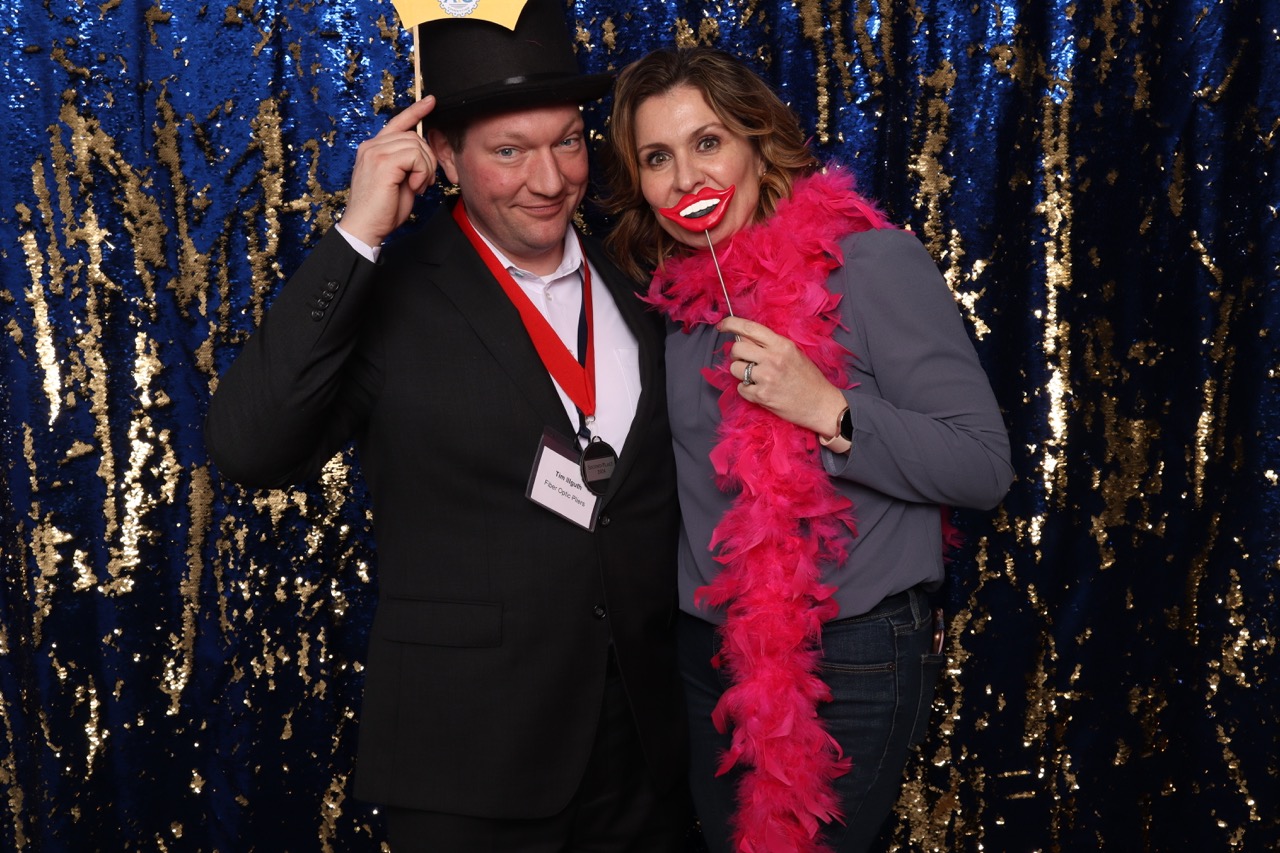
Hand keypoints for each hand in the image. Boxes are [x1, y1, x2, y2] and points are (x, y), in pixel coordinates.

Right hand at [340, 95, 438, 246]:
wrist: (365, 228)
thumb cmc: (382, 211)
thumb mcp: (399, 181)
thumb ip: (408, 164)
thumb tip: (424, 154)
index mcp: (373, 149)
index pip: (396, 123)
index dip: (415, 111)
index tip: (431, 101)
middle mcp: (371, 146)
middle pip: (414, 136)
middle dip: (427, 159)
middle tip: (423, 182)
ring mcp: (375, 152)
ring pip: (417, 145)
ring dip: (425, 168)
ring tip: (417, 186)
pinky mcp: (382, 162)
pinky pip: (416, 156)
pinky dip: (422, 173)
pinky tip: (415, 187)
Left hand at [717, 315, 847, 436]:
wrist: (821, 405)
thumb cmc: (808, 378)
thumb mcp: (793, 353)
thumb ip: (770, 345)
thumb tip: (744, 338)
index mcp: (781, 345)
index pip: (749, 328)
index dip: (731, 324)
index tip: (722, 326)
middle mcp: (773, 359)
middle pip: (736, 348)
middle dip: (738, 354)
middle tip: (748, 361)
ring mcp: (766, 378)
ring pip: (735, 368)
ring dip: (742, 373)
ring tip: (757, 378)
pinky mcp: (761, 396)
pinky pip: (741, 388)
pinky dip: (747, 390)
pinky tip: (761, 390)